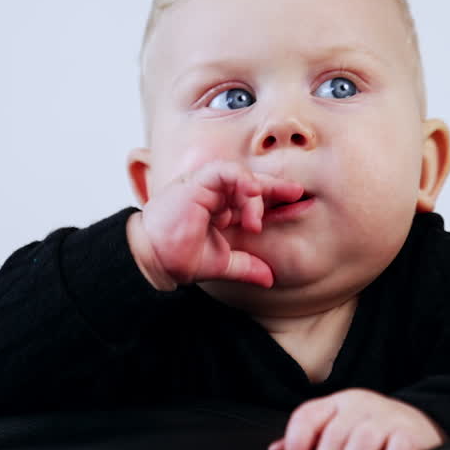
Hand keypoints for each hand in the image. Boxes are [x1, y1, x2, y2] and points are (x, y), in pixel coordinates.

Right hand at [127, 160, 303, 289]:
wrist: (152, 259)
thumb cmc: (177, 257)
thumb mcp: (221, 264)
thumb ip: (246, 266)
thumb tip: (270, 278)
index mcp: (221, 210)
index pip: (252, 198)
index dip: (274, 198)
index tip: (296, 202)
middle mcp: (215, 195)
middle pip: (251, 183)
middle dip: (275, 187)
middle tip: (295, 193)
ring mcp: (206, 187)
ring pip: (241, 177)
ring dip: (254, 196)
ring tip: (254, 221)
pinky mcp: (197, 182)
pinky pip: (226, 171)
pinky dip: (241, 181)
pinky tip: (250, 198)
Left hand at [267, 389, 444, 449]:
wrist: (420, 425)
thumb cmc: (372, 432)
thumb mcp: (339, 428)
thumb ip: (310, 439)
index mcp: (337, 404)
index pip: (308, 415)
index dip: (296, 443)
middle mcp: (360, 406)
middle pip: (333, 436)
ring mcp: (387, 417)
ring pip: (362, 442)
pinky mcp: (411, 433)